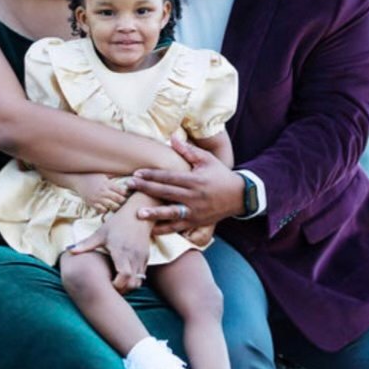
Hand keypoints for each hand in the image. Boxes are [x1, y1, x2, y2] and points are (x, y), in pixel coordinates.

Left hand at [69, 194, 153, 293]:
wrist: (137, 213)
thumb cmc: (117, 223)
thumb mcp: (101, 233)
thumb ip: (86, 244)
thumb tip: (69, 251)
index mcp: (121, 251)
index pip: (124, 275)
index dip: (117, 285)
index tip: (108, 285)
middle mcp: (133, 256)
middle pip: (133, 283)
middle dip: (122, 289)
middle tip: (111, 288)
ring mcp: (141, 257)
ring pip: (139, 281)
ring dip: (129, 285)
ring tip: (117, 283)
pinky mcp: (146, 257)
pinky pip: (142, 275)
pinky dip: (134, 280)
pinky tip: (124, 276)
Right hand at [70, 173, 130, 214]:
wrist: (78, 180)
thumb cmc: (92, 175)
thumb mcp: (103, 174)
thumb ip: (113, 174)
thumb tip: (124, 169)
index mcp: (107, 184)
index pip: (122, 191)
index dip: (125, 194)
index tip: (126, 194)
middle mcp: (103, 192)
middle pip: (119, 200)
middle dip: (122, 201)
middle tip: (122, 201)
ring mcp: (98, 198)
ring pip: (112, 206)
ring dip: (115, 206)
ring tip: (115, 204)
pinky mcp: (92, 203)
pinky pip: (102, 210)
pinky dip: (106, 209)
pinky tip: (106, 206)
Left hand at [128, 135, 244, 233]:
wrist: (239, 197)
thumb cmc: (220, 175)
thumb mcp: (207, 160)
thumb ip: (188, 150)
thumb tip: (171, 137)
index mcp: (195, 180)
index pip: (169, 177)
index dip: (152, 175)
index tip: (136, 173)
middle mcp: (193, 196)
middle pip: (165, 192)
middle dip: (146, 189)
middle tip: (129, 186)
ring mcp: (194, 211)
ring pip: (171, 213)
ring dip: (154, 214)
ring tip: (138, 214)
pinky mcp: (196, 223)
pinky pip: (178, 227)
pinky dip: (164, 229)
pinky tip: (151, 230)